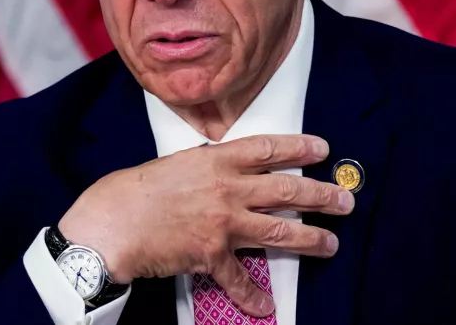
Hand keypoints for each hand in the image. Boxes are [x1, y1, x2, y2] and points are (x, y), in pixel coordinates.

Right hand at [58, 134, 352, 316]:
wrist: (111, 224)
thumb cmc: (131, 192)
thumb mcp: (172, 164)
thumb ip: (203, 168)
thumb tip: (223, 172)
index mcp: (214, 160)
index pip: (267, 149)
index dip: (299, 148)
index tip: (322, 149)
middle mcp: (225, 188)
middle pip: (286, 190)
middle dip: (321, 196)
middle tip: (345, 200)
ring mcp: (222, 222)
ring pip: (279, 231)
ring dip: (310, 238)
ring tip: (331, 243)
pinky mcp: (211, 255)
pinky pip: (240, 280)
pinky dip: (253, 296)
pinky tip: (265, 306)